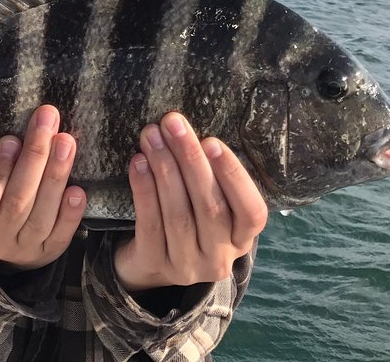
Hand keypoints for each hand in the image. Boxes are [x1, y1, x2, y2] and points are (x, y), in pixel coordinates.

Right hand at [0, 104, 85, 270]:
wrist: (3, 241)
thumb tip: (16, 131)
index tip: (11, 139)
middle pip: (17, 200)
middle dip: (35, 157)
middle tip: (47, 121)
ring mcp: (24, 249)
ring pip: (41, 216)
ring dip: (56, 176)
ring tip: (66, 142)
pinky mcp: (48, 253)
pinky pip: (61, 236)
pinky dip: (70, 214)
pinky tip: (78, 190)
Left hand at [113, 112, 267, 292]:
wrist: (149, 261)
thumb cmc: (188, 217)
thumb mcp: (210, 203)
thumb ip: (211, 177)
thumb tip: (190, 131)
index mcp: (242, 239)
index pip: (252, 212)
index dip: (233, 177)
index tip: (211, 141)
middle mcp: (220, 258)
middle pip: (210, 207)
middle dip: (190, 159)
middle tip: (172, 123)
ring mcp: (187, 266)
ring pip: (178, 214)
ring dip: (164, 169)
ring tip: (152, 136)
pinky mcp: (155, 264)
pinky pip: (150, 224)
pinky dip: (144, 190)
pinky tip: (138, 163)